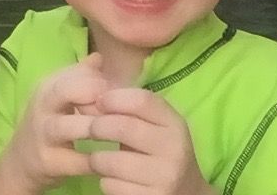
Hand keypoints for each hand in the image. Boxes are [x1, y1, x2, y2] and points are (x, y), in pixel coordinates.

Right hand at [0, 54, 107, 193]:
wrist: (19, 163)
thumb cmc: (47, 124)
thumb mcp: (57, 97)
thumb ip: (79, 77)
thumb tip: (99, 57)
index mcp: (48, 85)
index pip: (78, 71)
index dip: (103, 81)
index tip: (119, 96)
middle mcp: (43, 105)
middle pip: (69, 89)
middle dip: (98, 97)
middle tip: (118, 112)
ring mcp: (44, 134)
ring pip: (72, 125)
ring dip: (98, 128)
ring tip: (118, 135)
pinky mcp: (49, 161)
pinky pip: (78, 160)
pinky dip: (98, 161)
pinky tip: (111, 160)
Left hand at [86, 87, 213, 194]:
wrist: (186, 193)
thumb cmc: (161, 152)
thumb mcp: (157, 126)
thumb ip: (131, 109)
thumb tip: (91, 92)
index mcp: (175, 125)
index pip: (142, 100)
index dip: (114, 98)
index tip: (99, 101)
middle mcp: (174, 150)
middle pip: (123, 127)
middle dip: (97, 126)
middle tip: (90, 129)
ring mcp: (165, 178)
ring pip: (111, 161)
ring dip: (96, 158)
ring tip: (99, 158)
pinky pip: (111, 186)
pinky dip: (105, 181)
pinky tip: (114, 178)